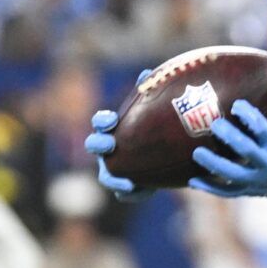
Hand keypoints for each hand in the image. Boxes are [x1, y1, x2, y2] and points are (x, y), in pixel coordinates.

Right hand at [82, 68, 157, 202]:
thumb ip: (151, 94)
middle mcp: (109, 150)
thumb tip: (149, 72)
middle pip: (94, 146)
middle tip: (110, 144)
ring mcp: (114, 170)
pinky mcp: (127, 189)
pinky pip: (124, 194)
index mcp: (114, 129)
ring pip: (106, 175)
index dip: (103, 120)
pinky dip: (132, 193)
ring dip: (113, 177)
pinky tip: (144, 190)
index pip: (100, 121)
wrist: (172, 159)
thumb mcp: (157, 113)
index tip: (112, 119)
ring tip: (125, 181)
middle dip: (99, 144)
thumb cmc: (159, 131)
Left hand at [191, 82, 266, 204]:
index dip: (250, 117)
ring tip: (196, 153)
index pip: (264, 130)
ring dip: (214, 164)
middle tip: (214, 125)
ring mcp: (258, 180)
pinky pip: (228, 192)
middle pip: (246, 151)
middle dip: (230, 138)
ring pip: (233, 174)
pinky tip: (193, 181)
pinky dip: (210, 188)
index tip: (236, 105)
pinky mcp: (249, 191)